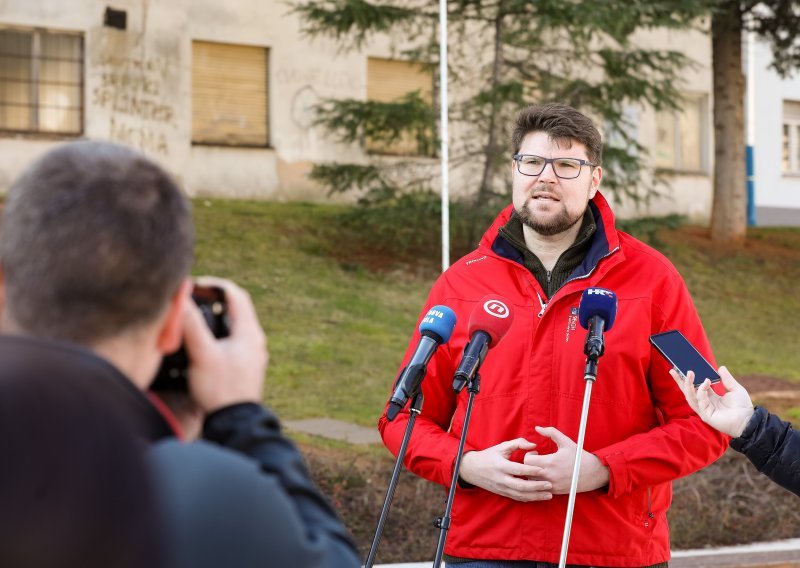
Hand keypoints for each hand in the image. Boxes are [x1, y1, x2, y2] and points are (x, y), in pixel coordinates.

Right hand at [183, 276, 267, 412]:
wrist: (234, 423)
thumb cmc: (221, 390)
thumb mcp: (202, 355)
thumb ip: (191, 326)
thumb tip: (180, 300)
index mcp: (249, 333)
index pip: (236, 295)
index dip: (215, 285)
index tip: (195, 285)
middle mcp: (254, 341)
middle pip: (235, 308)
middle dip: (212, 300)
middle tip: (191, 299)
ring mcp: (251, 354)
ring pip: (232, 325)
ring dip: (213, 318)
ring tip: (192, 318)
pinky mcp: (244, 366)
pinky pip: (231, 340)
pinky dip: (216, 334)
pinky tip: (200, 343)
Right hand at [458, 438, 552, 501]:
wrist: (472, 469)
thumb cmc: (489, 456)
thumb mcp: (501, 447)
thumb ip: (518, 443)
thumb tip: (534, 445)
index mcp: (501, 466)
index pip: (518, 470)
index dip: (531, 470)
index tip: (543, 470)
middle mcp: (502, 479)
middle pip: (521, 486)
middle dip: (536, 487)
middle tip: (549, 485)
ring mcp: (502, 488)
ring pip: (521, 495)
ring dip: (535, 496)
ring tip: (549, 495)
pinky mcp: (503, 493)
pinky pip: (517, 498)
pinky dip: (529, 498)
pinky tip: (539, 497)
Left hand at [523, 426, 608, 493]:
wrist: (593, 473)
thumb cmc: (578, 456)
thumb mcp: (565, 441)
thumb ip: (550, 432)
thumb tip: (537, 427)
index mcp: (550, 462)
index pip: (527, 460)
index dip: (529, 455)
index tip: (535, 453)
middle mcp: (550, 475)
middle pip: (527, 472)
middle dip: (528, 465)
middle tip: (536, 460)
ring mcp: (552, 485)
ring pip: (532, 482)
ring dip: (532, 474)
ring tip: (540, 467)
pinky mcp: (555, 491)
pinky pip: (540, 488)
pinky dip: (539, 483)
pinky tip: (546, 476)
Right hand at [670, 366, 753, 436]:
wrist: (748, 420)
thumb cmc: (742, 407)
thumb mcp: (735, 389)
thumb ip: (727, 379)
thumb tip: (721, 367)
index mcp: (710, 397)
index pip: (695, 387)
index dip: (687, 379)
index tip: (681, 369)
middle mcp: (704, 403)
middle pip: (688, 392)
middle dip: (680, 381)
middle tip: (675, 370)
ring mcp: (704, 409)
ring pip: (690, 396)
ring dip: (688, 384)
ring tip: (689, 373)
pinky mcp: (705, 415)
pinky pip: (700, 401)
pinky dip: (701, 391)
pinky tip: (705, 382)